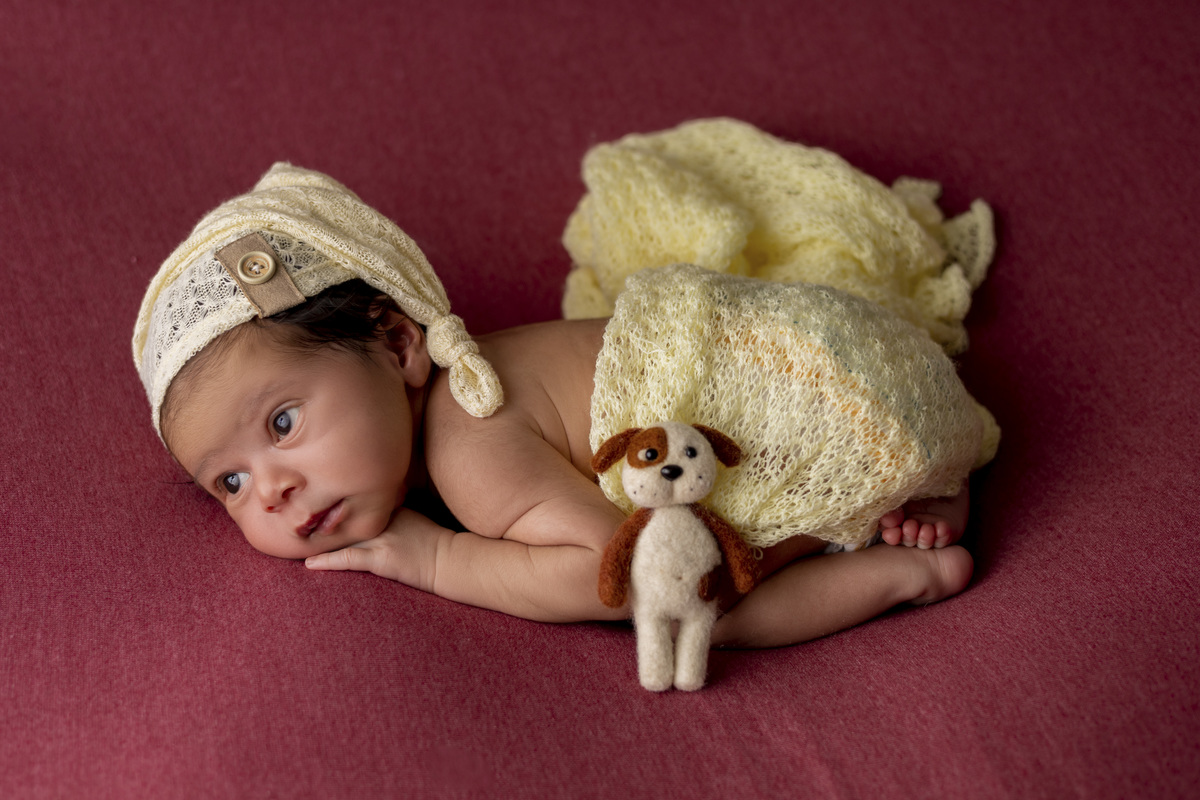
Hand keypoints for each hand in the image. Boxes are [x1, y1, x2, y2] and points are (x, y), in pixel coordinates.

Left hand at [304, 507, 444, 590]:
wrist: (452, 561)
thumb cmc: (437, 542)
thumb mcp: (416, 517)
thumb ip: (394, 510)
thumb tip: (375, 510)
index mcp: (391, 507)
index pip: (355, 502)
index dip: (332, 505)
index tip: (310, 503)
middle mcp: (383, 519)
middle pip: (344, 517)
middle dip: (319, 519)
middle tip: (293, 520)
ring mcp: (382, 538)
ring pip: (341, 537)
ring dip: (318, 540)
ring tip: (294, 542)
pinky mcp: (382, 559)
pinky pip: (349, 559)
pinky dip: (328, 561)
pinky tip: (310, 564)